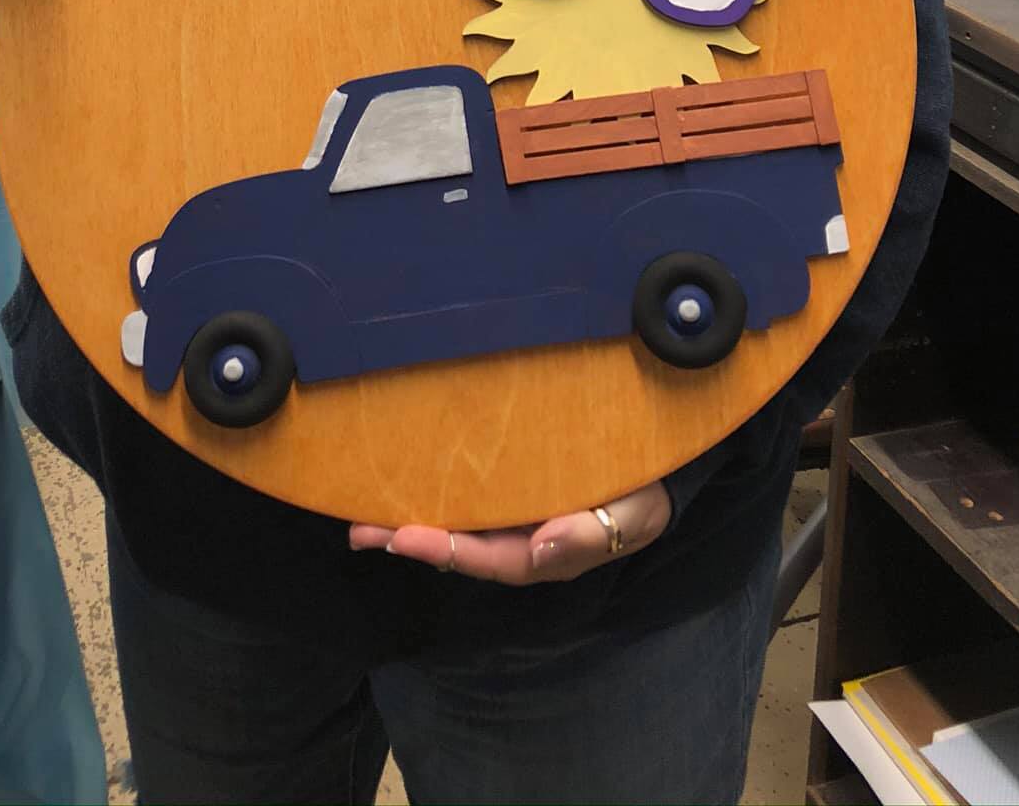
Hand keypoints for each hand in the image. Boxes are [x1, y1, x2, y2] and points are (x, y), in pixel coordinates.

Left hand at [350, 481, 670, 584]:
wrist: (659, 460)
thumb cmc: (646, 492)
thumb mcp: (635, 516)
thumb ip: (591, 534)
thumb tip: (540, 548)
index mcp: (546, 550)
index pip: (489, 559)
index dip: (446, 551)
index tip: (403, 537)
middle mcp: (521, 535)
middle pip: (460, 544)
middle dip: (410, 539)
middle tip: (359, 529)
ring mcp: (513, 508)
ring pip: (458, 516)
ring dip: (412, 514)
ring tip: (362, 509)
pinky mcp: (511, 477)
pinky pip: (470, 486)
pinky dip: (436, 484)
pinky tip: (403, 472)